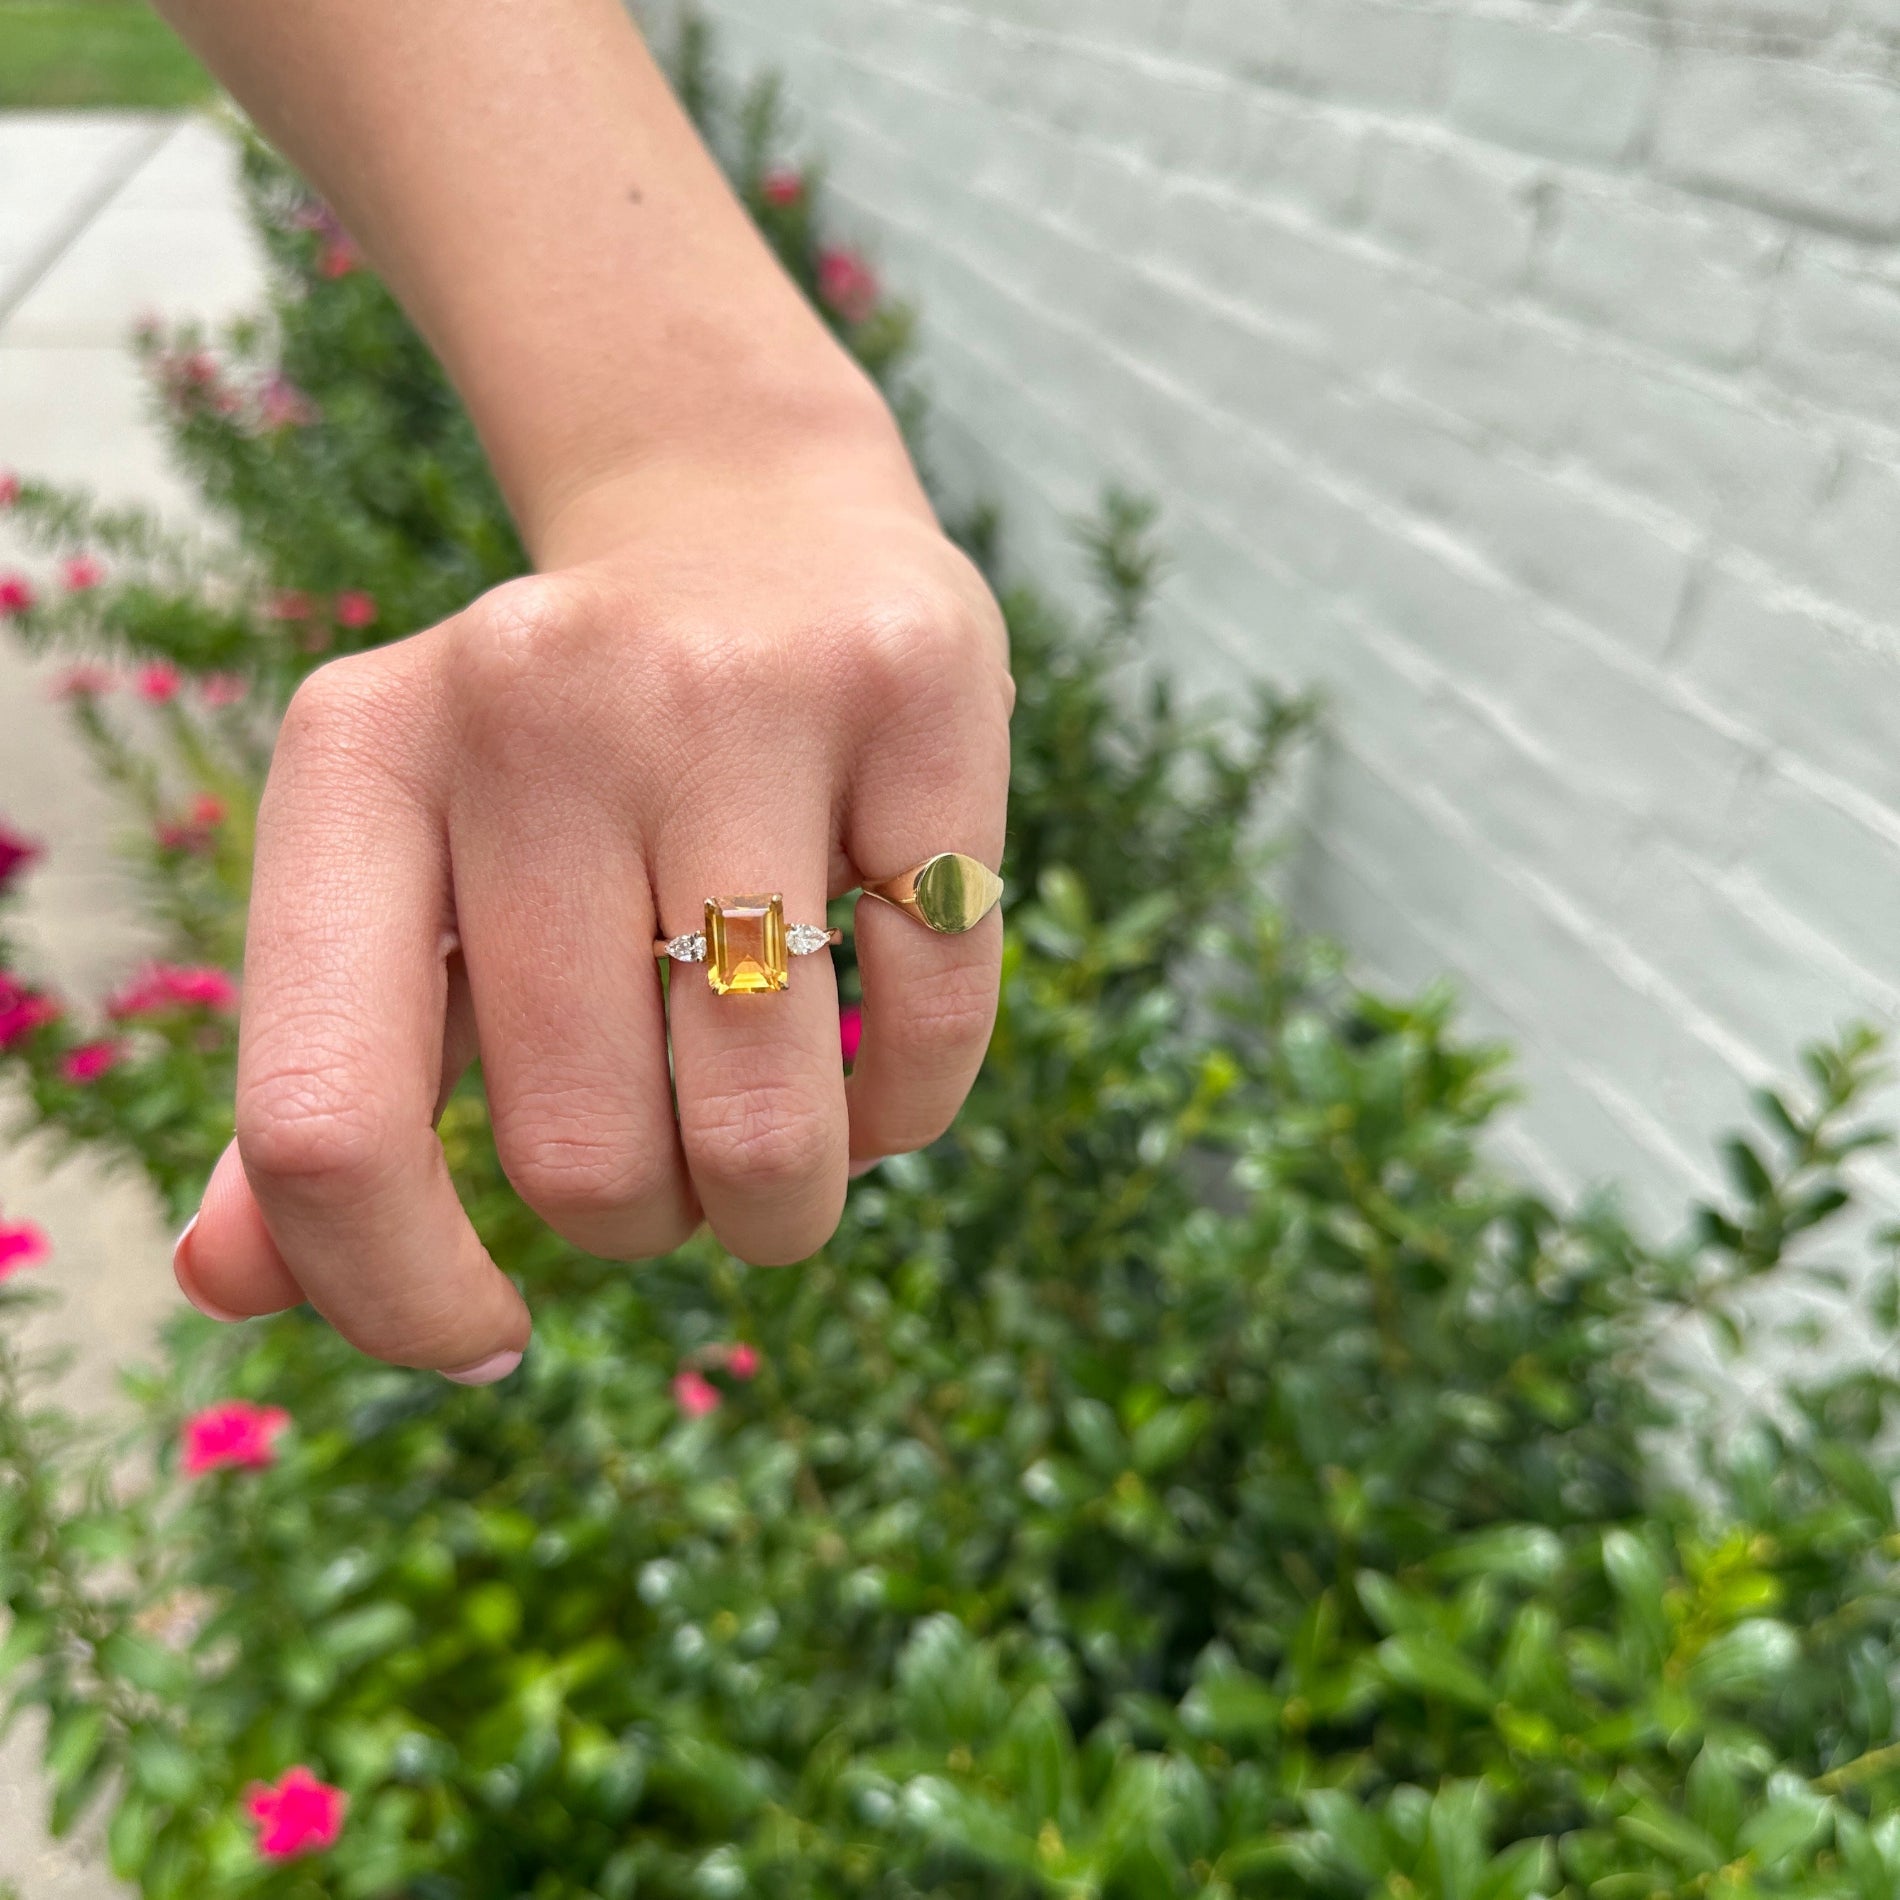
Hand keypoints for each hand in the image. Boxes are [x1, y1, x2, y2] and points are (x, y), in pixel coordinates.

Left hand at [172, 444, 1011, 1377]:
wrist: (752, 524)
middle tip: (668, 1164)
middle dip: (639, 1221)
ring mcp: (739, 683)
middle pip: (577, 1151)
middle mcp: (534, 698)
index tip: (481, 1341)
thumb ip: (328, 1076)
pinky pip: (928, 1034)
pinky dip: (906, 1114)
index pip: (325, 1117)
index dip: (392, 1293)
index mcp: (361, 751)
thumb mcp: (416, 875)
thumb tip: (227, 1290)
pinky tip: (878, 1076)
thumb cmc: (566, 762)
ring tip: (773, 1155)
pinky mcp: (918, 694)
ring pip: (760, 1121)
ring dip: (776, 1206)